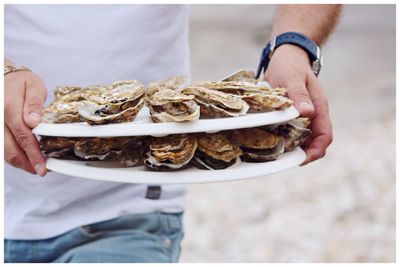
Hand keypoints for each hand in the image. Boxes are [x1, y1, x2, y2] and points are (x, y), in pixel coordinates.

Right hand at [4, 70, 46, 175]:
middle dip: (26, 164)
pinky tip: (24, 159)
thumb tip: (34, 122)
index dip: (33, 153)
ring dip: (19, 163)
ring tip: (34, 167)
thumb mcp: (33, 85)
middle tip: (41, 171)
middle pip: (10, 148)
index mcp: (8, 107)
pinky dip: (11, 156)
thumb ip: (35, 103)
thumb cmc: (20, 82)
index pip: (23, 135)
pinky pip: (0, 148)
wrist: (3, 78)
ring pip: (3, 152)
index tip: (42, 166)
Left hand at [264, 44, 331, 163]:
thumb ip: (300, 95)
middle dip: (302, 154)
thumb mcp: (294, 78)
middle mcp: (312, 115)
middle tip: (283, 161)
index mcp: (318, 109)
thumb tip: (308, 112)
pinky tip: (269, 142)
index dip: (316, 151)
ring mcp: (302, 116)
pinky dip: (282, 139)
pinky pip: (289, 132)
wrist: (285, 56)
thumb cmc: (291, 66)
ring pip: (301, 139)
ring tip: (274, 155)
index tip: (302, 159)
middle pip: (313, 142)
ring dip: (291, 148)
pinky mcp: (290, 115)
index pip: (324, 136)